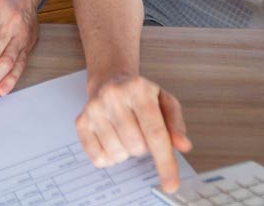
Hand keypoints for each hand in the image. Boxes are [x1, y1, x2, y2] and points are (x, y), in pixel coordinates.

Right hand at [75, 72, 191, 192]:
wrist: (110, 79)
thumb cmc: (140, 95)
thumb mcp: (165, 102)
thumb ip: (175, 125)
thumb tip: (183, 145)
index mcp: (139, 89)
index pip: (155, 133)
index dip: (165, 162)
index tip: (170, 184)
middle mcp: (113, 96)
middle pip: (136, 147)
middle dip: (144, 147)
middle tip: (141, 131)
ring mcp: (94, 109)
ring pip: (117, 154)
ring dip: (127, 151)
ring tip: (126, 132)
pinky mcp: (81, 122)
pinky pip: (98, 158)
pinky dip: (110, 156)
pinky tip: (113, 138)